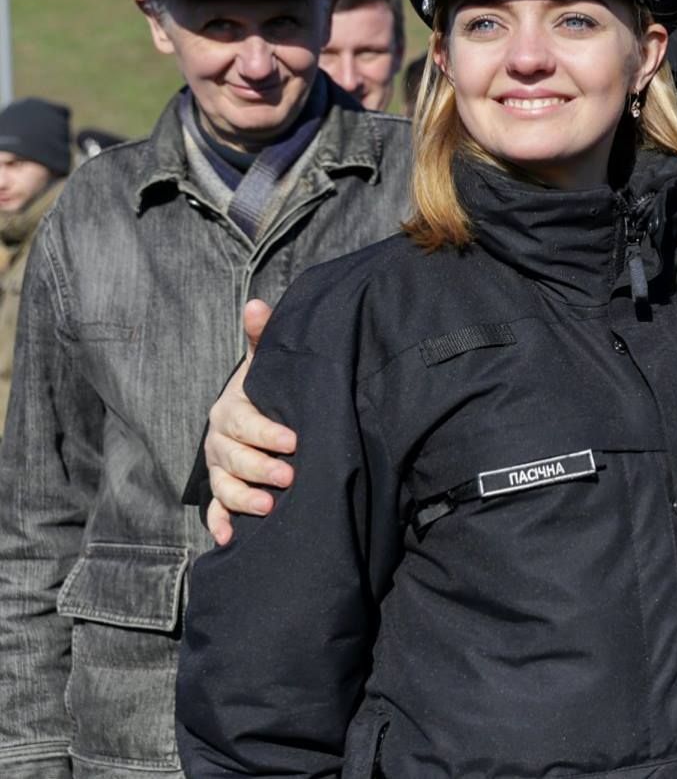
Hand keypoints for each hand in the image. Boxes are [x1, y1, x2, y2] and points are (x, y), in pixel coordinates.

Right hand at [203, 300, 300, 545]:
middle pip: (232, 458)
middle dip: (260, 468)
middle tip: (290, 475)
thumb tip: (257, 304)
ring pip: (223, 487)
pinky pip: (215, 512)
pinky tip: (230, 540)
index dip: (266, 432)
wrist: (256, 414)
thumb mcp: (265, 364)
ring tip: (270, 507)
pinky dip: (220, 526)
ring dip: (243, 499)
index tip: (294, 440)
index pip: (243, 423)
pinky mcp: (221, 492)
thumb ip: (263, 337)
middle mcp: (219, 441)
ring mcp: (219, 468)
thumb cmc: (266, 388)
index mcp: (230, 410)